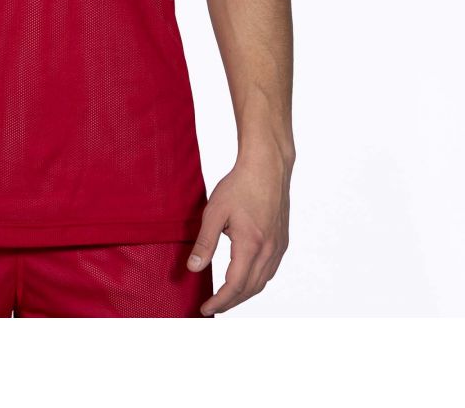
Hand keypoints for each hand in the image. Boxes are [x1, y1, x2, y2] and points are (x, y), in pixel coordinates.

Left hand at [186, 147, 291, 315]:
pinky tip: (245, 277)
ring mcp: (278, 246)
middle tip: (213, 306)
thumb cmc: (240, 185)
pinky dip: (256, 280)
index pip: (235, 285)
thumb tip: (194, 268)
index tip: (206, 309)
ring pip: (263, 281)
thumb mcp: (215, 212)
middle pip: (250, 289)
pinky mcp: (282, 240)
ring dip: (244, 293)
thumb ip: (205, 242)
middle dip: (231, 301)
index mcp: (251, 245)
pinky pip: (270, 270)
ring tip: (227, 296)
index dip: (220, 301)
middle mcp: (269, 250)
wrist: (268, 166)